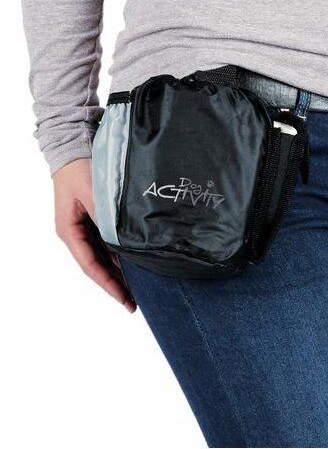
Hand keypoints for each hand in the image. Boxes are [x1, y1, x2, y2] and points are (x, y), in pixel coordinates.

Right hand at [52, 158, 136, 312]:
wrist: (76, 146)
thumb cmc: (81, 168)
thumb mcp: (94, 193)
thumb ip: (106, 217)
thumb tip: (122, 240)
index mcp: (69, 231)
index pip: (90, 265)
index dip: (108, 284)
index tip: (124, 299)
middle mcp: (76, 234)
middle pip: (97, 266)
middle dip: (115, 284)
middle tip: (134, 302)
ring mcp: (85, 228)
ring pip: (103, 256)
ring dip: (119, 271)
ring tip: (137, 288)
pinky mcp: (95, 220)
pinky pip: (107, 244)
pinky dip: (120, 255)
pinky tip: (134, 263)